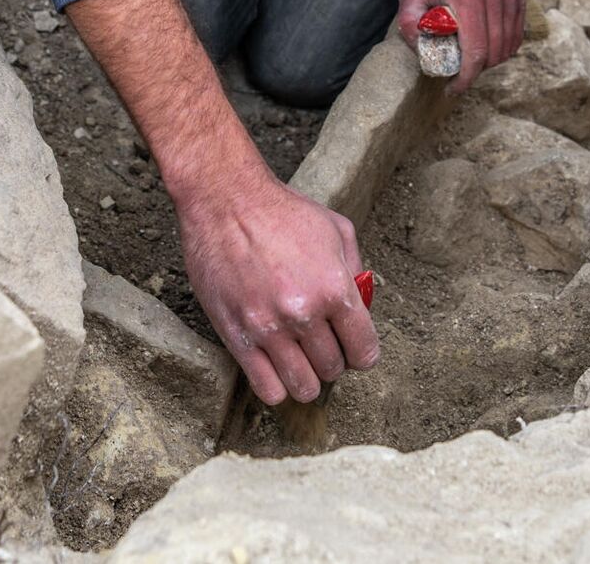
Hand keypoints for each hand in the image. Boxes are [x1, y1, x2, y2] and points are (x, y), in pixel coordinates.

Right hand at [176, 171, 377, 404]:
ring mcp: (267, 329)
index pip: (364, 352)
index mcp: (334, 289)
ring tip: (300, 359)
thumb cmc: (282, 212)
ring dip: (307, 378)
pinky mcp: (236, 336)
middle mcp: (303, 314)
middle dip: (333, 360)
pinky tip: (276, 367)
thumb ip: (356, 273)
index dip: (362, 353)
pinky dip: (277, 386)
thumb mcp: (337, 230)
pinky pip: (266, 388)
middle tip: (321, 343)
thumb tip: (363, 309)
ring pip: (303, 387)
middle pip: (333, 370)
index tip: (353, 346)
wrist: (225, 201)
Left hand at [397, 0, 526, 93]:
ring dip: (491, 61)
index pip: (476, 49)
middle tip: (458, 74)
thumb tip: (421, 52)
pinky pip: (516, 34)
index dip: (466, 77)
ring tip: (471, 60)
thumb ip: (408, 21)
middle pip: (494, 52)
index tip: (453, 88)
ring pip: (508, 46)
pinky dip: (504, 48)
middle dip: (476, 72)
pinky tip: (486, 48)